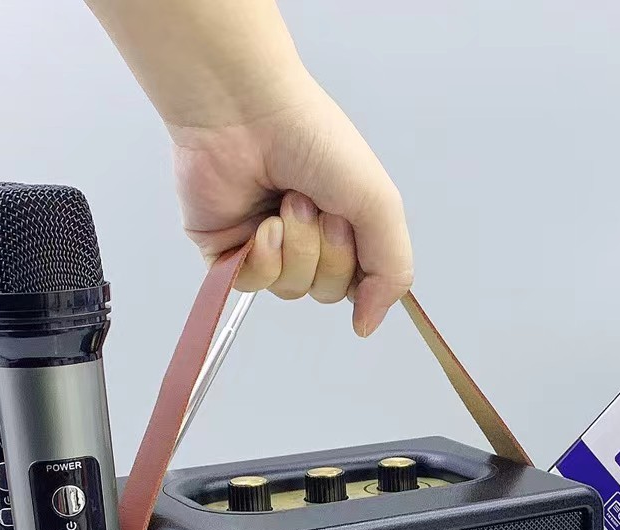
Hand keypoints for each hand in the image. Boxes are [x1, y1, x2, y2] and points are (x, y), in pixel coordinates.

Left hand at [169, 79, 412, 336]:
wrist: (248, 113)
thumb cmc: (314, 141)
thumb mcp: (379, 205)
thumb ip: (392, 272)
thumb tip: (367, 326)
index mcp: (344, 228)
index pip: (360, 284)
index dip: (360, 268)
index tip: (352, 228)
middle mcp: (306, 241)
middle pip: (326, 291)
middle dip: (327, 252)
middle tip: (317, 206)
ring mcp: (266, 247)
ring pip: (291, 289)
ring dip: (296, 247)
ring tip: (287, 202)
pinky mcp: (227, 252)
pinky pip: (253, 285)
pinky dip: (263, 255)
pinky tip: (262, 222)